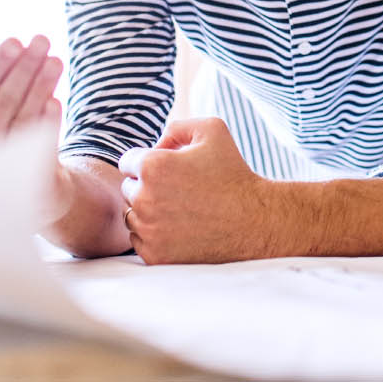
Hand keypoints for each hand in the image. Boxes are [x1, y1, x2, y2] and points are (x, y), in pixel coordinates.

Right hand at [0, 16, 63, 163]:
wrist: (24, 179)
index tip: (15, 40)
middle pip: (2, 101)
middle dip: (23, 68)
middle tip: (42, 39)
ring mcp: (3, 166)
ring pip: (23, 118)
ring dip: (40, 87)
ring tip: (56, 60)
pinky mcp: (29, 176)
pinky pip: (38, 146)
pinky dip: (46, 123)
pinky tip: (56, 101)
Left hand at [118, 117, 281, 263]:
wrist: (254, 221)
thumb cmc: (233, 173)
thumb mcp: (213, 130)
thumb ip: (176, 127)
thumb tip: (156, 144)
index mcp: (152, 166)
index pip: (127, 162)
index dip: (150, 164)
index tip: (172, 172)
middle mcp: (144, 198)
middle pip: (128, 190)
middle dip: (148, 188)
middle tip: (180, 192)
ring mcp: (148, 230)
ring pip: (132, 216)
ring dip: (148, 213)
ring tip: (181, 211)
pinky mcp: (154, 254)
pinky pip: (139, 241)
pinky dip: (154, 236)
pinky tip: (180, 229)